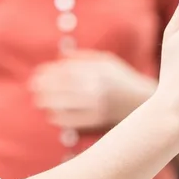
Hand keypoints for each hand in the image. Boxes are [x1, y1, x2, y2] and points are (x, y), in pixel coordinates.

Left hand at [31, 51, 155, 130]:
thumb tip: (61, 56)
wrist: (146, 103)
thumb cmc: (123, 80)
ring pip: (64, 105)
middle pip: (61, 87)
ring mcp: (97, 106)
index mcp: (98, 71)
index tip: (37, 74)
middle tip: (33, 87)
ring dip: (48, 102)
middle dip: (43, 87)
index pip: (65, 71)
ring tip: (39, 101)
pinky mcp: (98, 122)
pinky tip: (51, 115)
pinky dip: (59, 118)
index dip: (48, 73)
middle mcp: (96, 88)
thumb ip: (84, 58)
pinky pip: (72, 121)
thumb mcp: (108, 62)